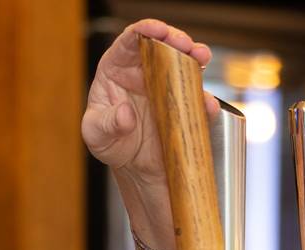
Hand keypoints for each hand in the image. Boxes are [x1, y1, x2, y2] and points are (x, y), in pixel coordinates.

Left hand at [81, 20, 212, 184]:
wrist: (132, 165)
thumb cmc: (109, 142)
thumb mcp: (97, 136)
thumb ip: (107, 124)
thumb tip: (126, 114)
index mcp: (117, 68)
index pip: (129, 41)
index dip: (144, 30)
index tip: (158, 30)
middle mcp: (144, 71)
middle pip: (161, 45)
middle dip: (175, 39)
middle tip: (185, 44)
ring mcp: (167, 86)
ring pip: (183, 63)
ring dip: (196, 57)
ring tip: (202, 57)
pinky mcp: (184, 105)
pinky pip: (197, 98)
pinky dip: (205, 99)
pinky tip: (207, 103)